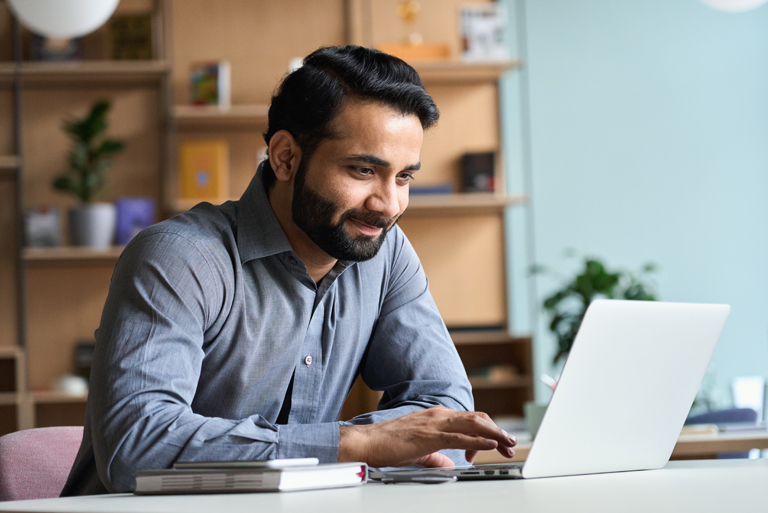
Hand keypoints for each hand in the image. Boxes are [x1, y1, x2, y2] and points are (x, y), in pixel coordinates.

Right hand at [338, 406, 515, 467]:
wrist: (367, 442)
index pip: (470, 420)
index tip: (497, 444)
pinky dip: (478, 440)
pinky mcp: (430, 435)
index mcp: (436, 417)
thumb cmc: (388, 445)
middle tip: (510, 443)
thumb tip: (449, 464)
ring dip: (494, 433)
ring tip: (508, 442)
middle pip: (477, 419)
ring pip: (473, 424)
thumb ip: (436, 456)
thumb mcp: (419, 451)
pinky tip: (490, 445)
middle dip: (497, 431)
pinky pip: (460, 436)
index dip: (487, 431)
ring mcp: (434, 423)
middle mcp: (438, 415)